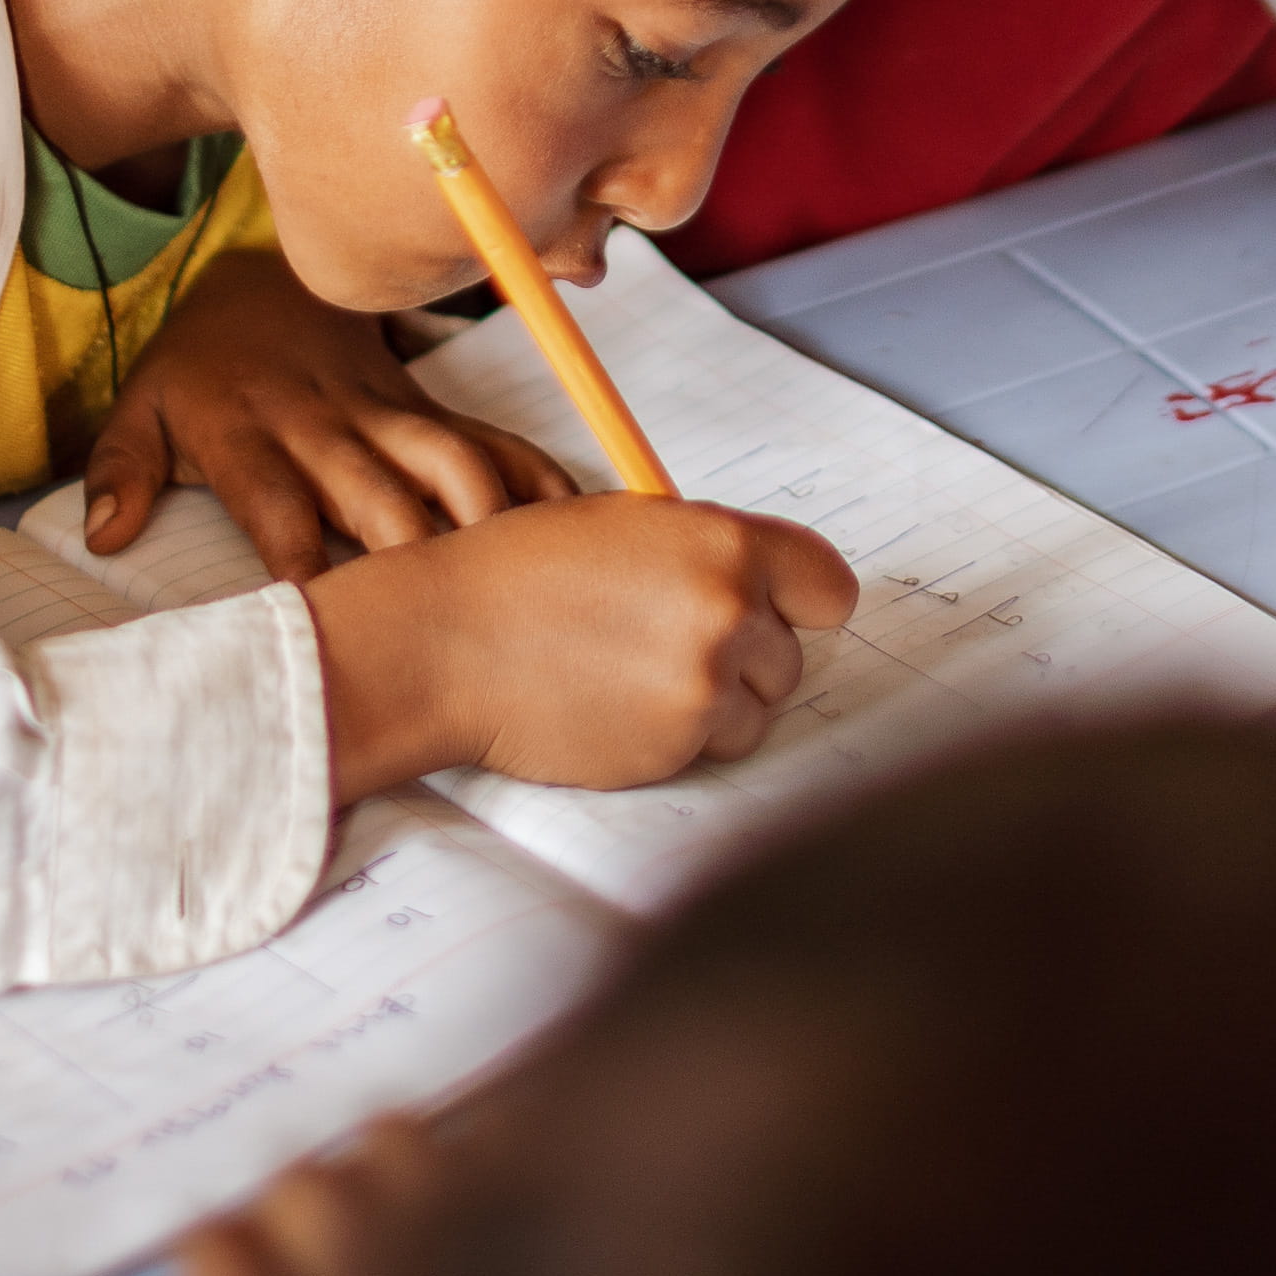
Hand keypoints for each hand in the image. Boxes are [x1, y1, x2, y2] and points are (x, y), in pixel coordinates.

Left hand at [85, 246, 568, 584]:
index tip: (327, 623)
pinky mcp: (426, 405)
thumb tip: (104, 536)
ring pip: (449, 459)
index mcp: (247, 433)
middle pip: (380, 494)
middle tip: (446, 627)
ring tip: (526, 585)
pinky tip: (575, 526)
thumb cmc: (194, 370)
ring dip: (487, 517)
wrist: (260, 280)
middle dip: (413, 558)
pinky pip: (490, 437)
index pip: (277, 505)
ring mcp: (384, 411)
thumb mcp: (137, 409)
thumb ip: (120, 470)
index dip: (301, 561)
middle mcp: (323, 425)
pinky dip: (533, 477)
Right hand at [302, 490, 857, 803]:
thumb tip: (770, 587)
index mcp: (726, 544)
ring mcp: (704, 689)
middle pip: (790, 657)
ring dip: (713, 704)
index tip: (781, 611)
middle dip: (743, 656)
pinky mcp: (675, 750)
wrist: (446, 642)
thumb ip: (708, 551)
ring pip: (754, 711)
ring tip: (633, 674)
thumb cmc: (524, 573)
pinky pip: (707, 750)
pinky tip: (613, 705)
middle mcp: (729, 615)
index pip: (828, 587)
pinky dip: (674, 737)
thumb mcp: (627, 525)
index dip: (803, 602)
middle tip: (665, 642)